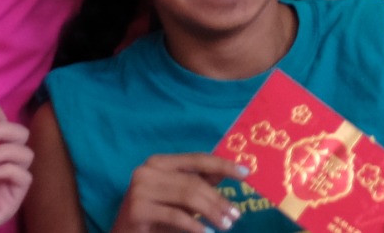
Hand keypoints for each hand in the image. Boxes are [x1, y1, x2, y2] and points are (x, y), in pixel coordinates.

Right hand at [109, 152, 249, 232]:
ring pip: (187, 196)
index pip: (197, 159)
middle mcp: (147, 170)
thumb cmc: (153, 219)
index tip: (247, 172)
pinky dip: (194, 225)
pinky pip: (175, 215)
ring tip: (227, 224)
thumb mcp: (179, 199)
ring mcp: (140, 189)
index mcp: (159, 162)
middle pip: (193, 181)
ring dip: (212, 211)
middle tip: (236, 214)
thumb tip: (228, 170)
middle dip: (219, 198)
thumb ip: (199, 183)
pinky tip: (206, 232)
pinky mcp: (137, 209)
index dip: (223, 164)